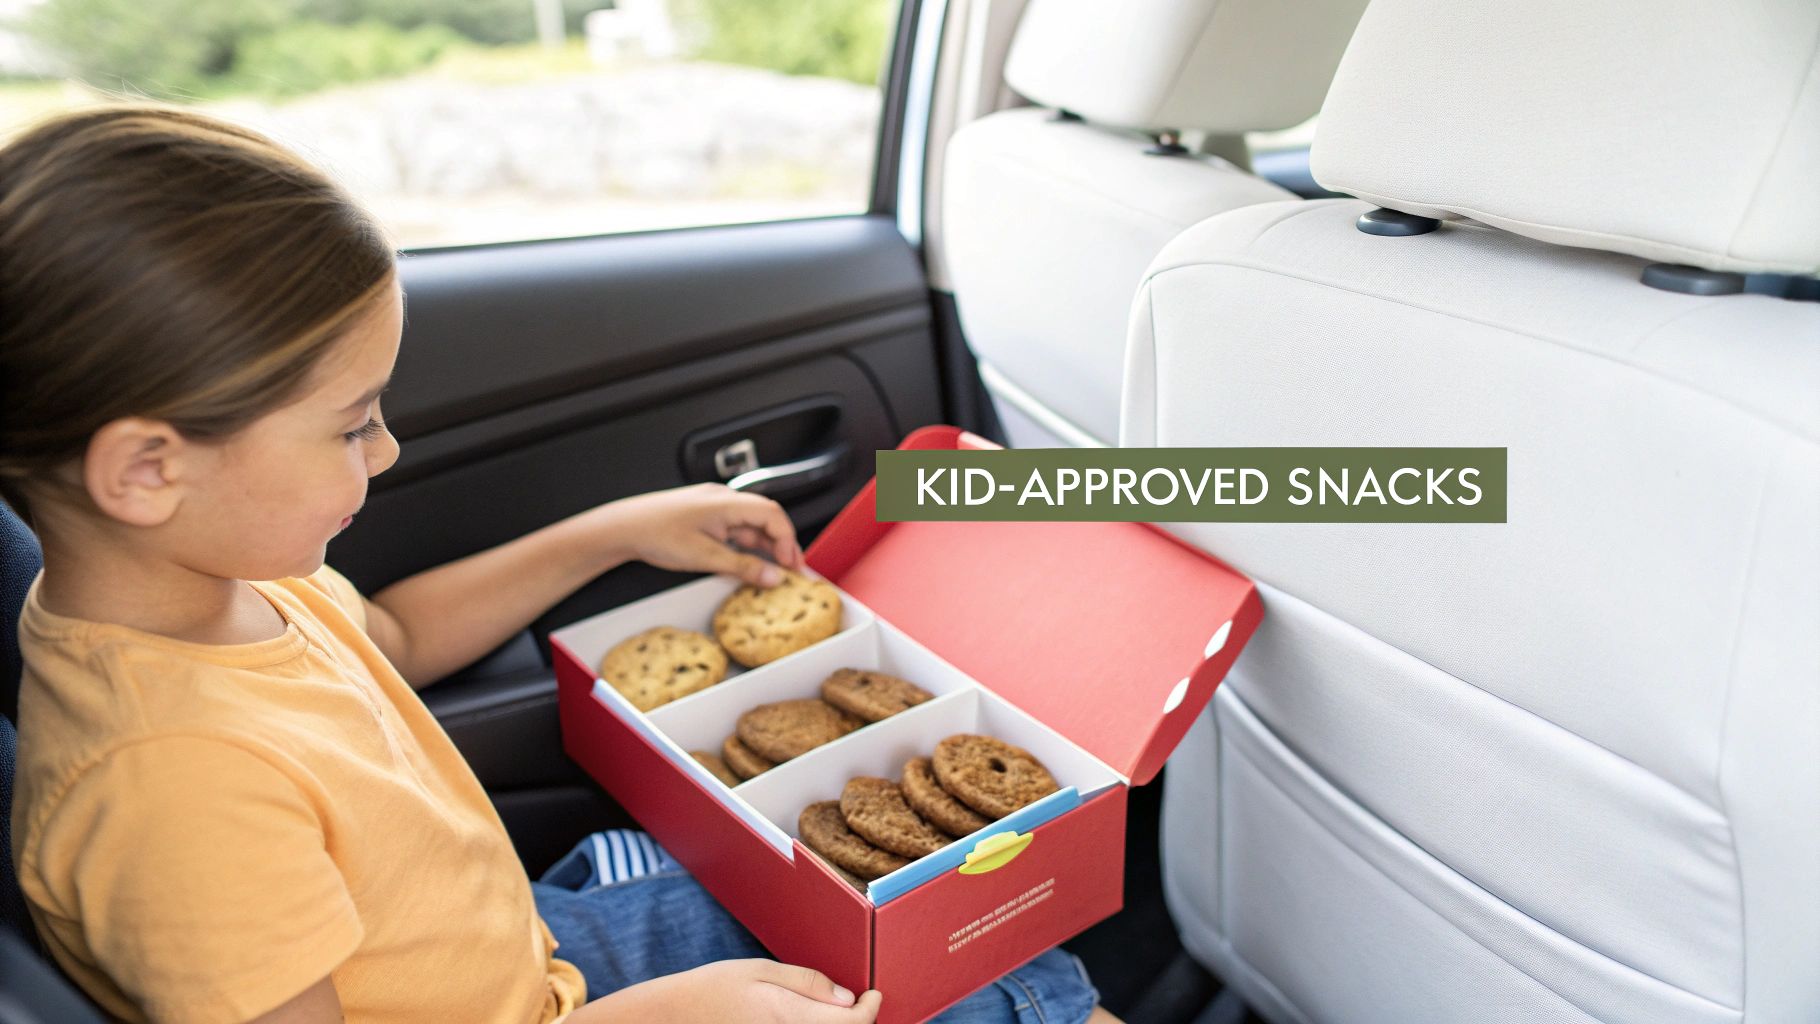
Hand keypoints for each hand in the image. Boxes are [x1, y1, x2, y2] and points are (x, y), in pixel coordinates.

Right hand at [576, 959, 881, 1023]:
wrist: (670, 1020)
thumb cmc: (713, 990)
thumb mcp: (759, 971)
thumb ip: (807, 984)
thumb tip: (848, 997)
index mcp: (790, 1018)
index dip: (871, 1010)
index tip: (874, 995)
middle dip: (857, 1023)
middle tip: (859, 1005)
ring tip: (836, 1014)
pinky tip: (811, 1021)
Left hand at [599, 483, 805, 586]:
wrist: (622, 527)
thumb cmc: (655, 533)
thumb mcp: (704, 557)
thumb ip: (742, 567)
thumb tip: (771, 576)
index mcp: (727, 502)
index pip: (773, 515)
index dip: (788, 540)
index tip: (791, 565)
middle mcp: (723, 499)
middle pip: (766, 518)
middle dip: (782, 545)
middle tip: (790, 571)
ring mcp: (714, 506)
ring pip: (751, 525)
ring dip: (764, 547)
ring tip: (771, 571)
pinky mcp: (705, 516)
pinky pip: (735, 528)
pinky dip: (746, 545)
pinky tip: (748, 562)